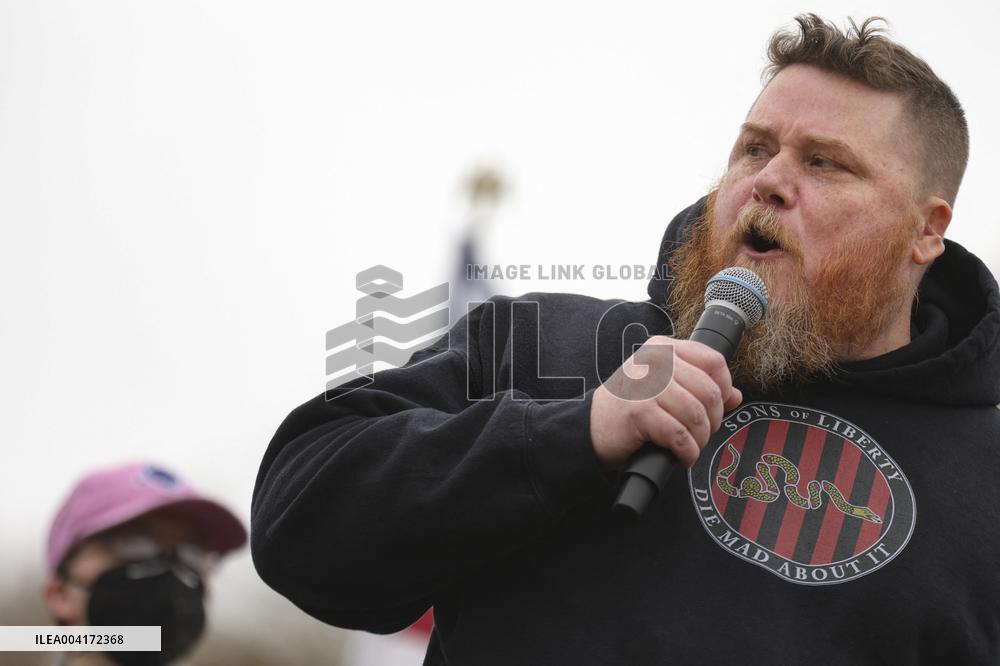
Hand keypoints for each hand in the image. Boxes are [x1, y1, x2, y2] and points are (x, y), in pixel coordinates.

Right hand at [590, 335, 741, 469]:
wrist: (591, 427)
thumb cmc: (629, 407)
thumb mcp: (664, 387)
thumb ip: (699, 386)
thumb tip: (735, 395)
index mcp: (663, 348)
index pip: (713, 361)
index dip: (723, 388)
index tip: (715, 407)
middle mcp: (656, 361)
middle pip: (709, 392)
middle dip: (712, 421)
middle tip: (700, 434)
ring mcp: (647, 385)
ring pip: (697, 415)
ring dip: (700, 439)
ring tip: (690, 447)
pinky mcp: (639, 412)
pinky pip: (680, 435)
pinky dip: (687, 452)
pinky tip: (682, 456)